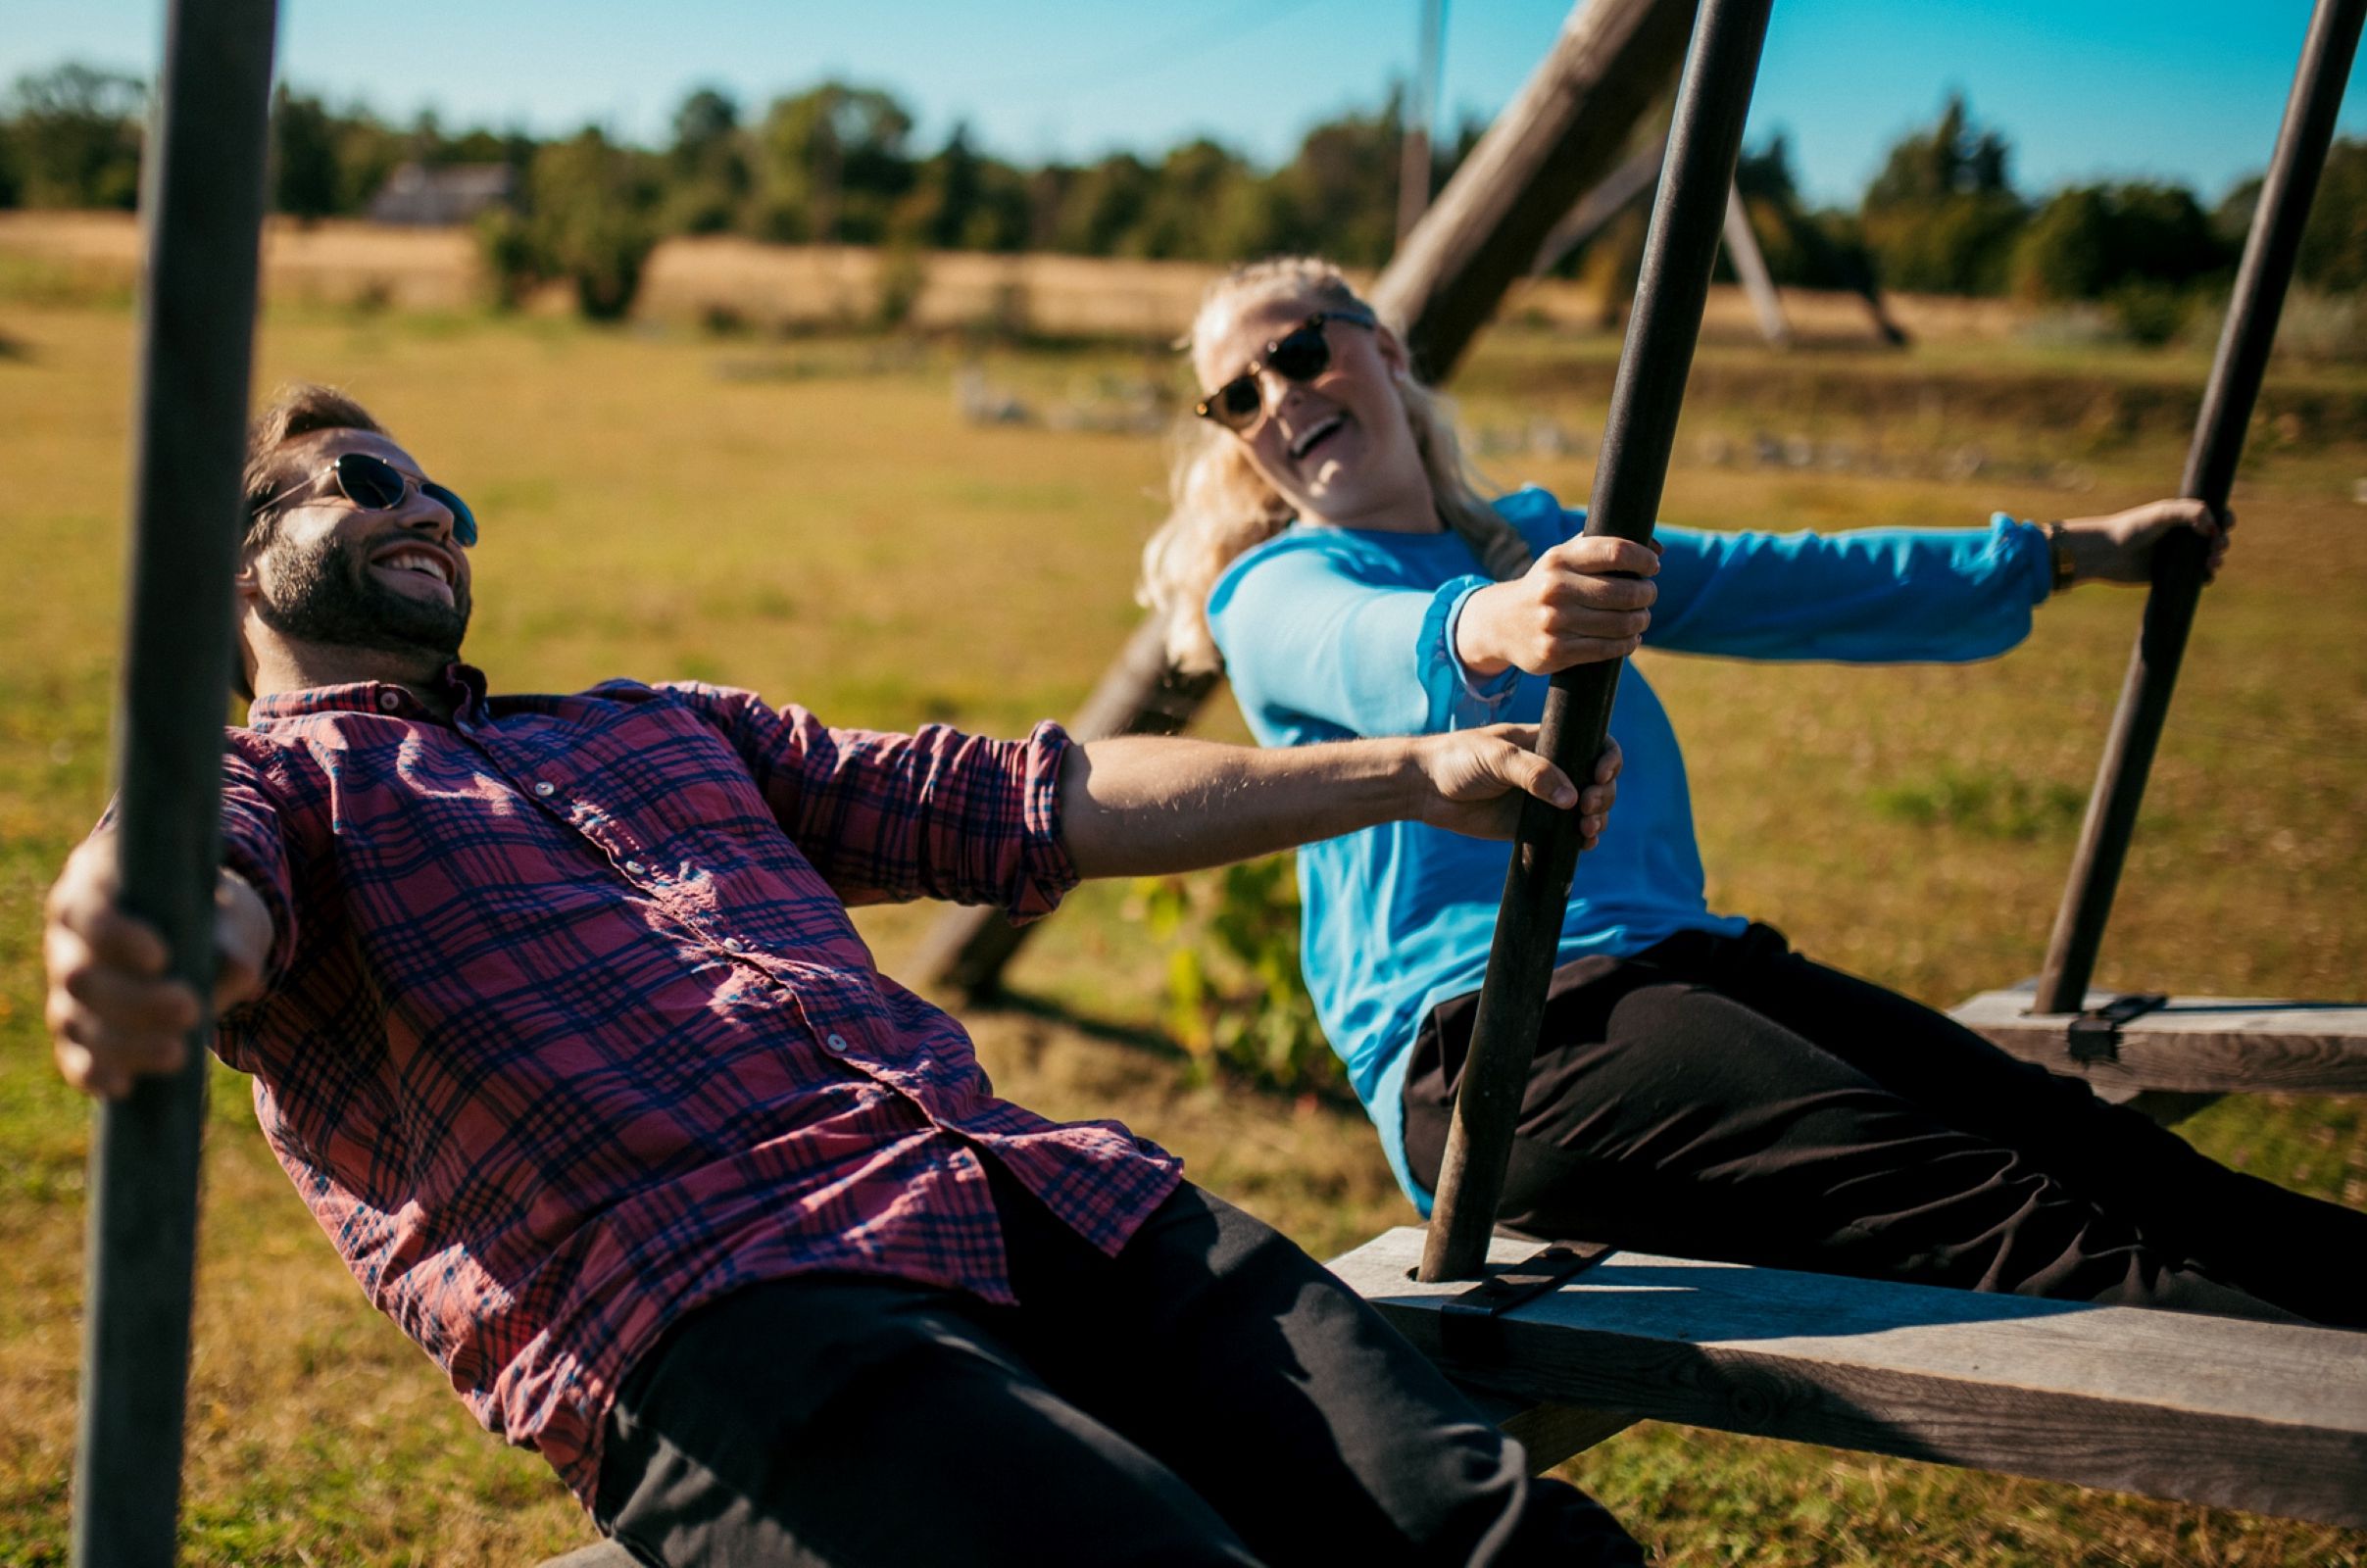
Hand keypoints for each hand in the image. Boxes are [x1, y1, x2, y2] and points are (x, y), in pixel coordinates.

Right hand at [43, 836, 269, 1098]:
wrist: (208, 936)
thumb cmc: (212, 913)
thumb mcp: (231, 912)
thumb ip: (233, 935)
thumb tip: (236, 970)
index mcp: (97, 889)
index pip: (89, 911)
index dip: (116, 936)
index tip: (162, 958)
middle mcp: (69, 937)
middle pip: (80, 976)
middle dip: (134, 1001)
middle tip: (190, 1009)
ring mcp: (66, 984)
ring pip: (74, 1020)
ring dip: (124, 1043)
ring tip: (177, 1053)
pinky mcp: (75, 1028)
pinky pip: (72, 1056)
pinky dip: (94, 1073)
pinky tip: (125, 1086)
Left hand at [1411, 728, 1620, 844]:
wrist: (1425, 788)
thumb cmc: (1458, 760)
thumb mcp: (1496, 757)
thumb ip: (1533, 772)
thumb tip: (1572, 798)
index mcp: (1547, 743)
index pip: (1594, 744)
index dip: (1608, 759)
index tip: (1601, 773)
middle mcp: (1551, 770)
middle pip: (1598, 781)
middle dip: (1605, 794)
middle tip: (1589, 806)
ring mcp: (1543, 799)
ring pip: (1587, 809)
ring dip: (1598, 819)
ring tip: (1587, 829)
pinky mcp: (1530, 826)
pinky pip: (1565, 834)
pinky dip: (1580, 840)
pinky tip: (1583, 843)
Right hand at [1456, 536, 1659, 678]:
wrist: (1500, 623)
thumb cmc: (1546, 585)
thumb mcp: (1564, 558)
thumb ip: (1604, 546)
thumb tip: (1658, 548)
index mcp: (1559, 559)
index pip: (1615, 552)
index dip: (1643, 559)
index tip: (1652, 566)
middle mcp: (1555, 588)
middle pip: (1624, 592)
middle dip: (1646, 594)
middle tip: (1649, 595)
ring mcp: (1553, 622)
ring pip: (1619, 623)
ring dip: (1640, 621)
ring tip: (1641, 618)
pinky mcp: (1554, 652)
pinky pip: (1606, 649)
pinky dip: (1627, 644)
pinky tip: (1630, 638)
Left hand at [2055, 499, 2231, 587]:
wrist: (2106, 554)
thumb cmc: (2130, 528)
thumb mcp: (2161, 513)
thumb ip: (2190, 512)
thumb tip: (2214, 527)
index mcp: (2181, 517)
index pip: (2212, 515)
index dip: (2225, 519)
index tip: (2226, 524)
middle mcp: (2181, 536)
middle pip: (2214, 537)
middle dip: (2222, 542)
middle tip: (2216, 546)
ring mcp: (2176, 556)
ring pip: (2207, 558)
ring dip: (2217, 560)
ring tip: (2211, 562)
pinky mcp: (2170, 575)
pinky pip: (2195, 578)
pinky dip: (2205, 578)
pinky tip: (2205, 577)